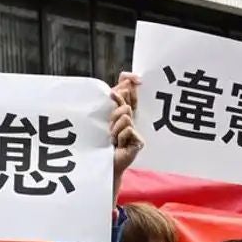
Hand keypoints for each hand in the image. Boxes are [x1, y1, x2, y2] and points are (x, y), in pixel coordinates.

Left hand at [110, 73, 142, 193]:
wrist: (103, 163)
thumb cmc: (101, 141)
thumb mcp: (105, 116)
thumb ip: (116, 96)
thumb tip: (126, 79)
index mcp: (123, 112)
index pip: (129, 93)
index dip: (129, 85)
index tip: (136, 81)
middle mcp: (131, 120)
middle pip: (125, 104)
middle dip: (113, 115)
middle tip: (109, 129)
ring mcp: (136, 131)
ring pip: (125, 116)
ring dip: (114, 128)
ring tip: (112, 139)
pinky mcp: (139, 142)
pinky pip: (128, 129)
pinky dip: (120, 137)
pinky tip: (119, 145)